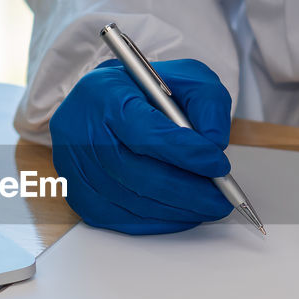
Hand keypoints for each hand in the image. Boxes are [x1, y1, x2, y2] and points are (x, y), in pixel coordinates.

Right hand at [50, 58, 233, 234]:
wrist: (100, 104)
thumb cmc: (143, 92)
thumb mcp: (182, 77)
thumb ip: (206, 101)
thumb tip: (213, 143)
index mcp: (104, 95)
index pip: (146, 133)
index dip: (186, 154)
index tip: (218, 165)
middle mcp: (81, 133)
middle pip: (139, 175)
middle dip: (188, 191)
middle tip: (221, 198)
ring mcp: (76, 169)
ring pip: (133, 202)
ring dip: (178, 210)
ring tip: (208, 206)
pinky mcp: (79, 197)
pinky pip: (122, 220)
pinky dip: (159, 221)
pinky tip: (182, 214)